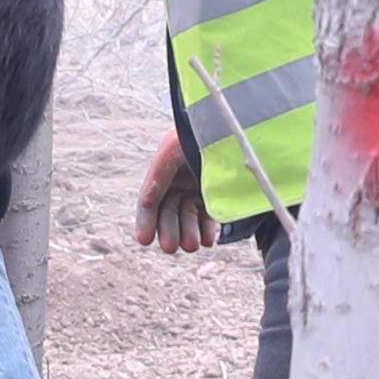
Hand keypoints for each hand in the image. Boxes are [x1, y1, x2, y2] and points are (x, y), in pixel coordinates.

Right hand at [135, 129, 208, 252]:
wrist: (235, 130)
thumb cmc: (201, 135)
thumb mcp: (174, 148)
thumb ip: (158, 173)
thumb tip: (145, 201)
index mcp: (165, 171)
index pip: (149, 201)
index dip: (146, 221)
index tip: (144, 239)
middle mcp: (179, 182)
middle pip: (168, 213)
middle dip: (168, 231)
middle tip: (170, 247)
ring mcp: (198, 190)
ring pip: (187, 219)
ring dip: (188, 233)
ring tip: (192, 245)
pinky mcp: (215, 197)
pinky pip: (207, 218)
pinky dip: (206, 230)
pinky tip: (207, 240)